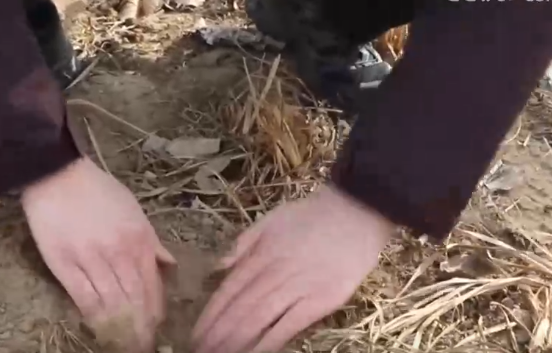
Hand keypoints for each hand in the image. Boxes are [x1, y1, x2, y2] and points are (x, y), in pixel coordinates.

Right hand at [22, 157, 175, 351]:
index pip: (153, 286)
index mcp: (139, 240)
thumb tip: (168, 265)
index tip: (158, 328)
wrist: (58, 176)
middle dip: (142, 326)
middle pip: (135, 299)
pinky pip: (84, 298)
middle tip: (144, 344)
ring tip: (125, 343)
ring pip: (112, 303)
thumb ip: (152, 241)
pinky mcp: (65, 266)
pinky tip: (100, 328)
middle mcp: (119, 253)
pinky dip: (95, 316)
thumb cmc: (98, 190)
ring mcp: (92, 261)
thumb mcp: (134, 210)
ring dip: (120, 327)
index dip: (156, 312)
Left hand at [192, 184, 395, 352]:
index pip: (228, 291)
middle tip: (200, 351)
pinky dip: (269, 343)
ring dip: (236, 342)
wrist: (356, 212)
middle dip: (217, 334)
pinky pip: (289, 326)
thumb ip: (243, 243)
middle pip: (240, 309)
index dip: (210, 315)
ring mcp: (298, 288)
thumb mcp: (270, 220)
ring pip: (259, 320)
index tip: (195, 334)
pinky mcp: (321, 301)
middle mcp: (275, 273)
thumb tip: (218, 266)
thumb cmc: (311, 215)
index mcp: (261, 254)